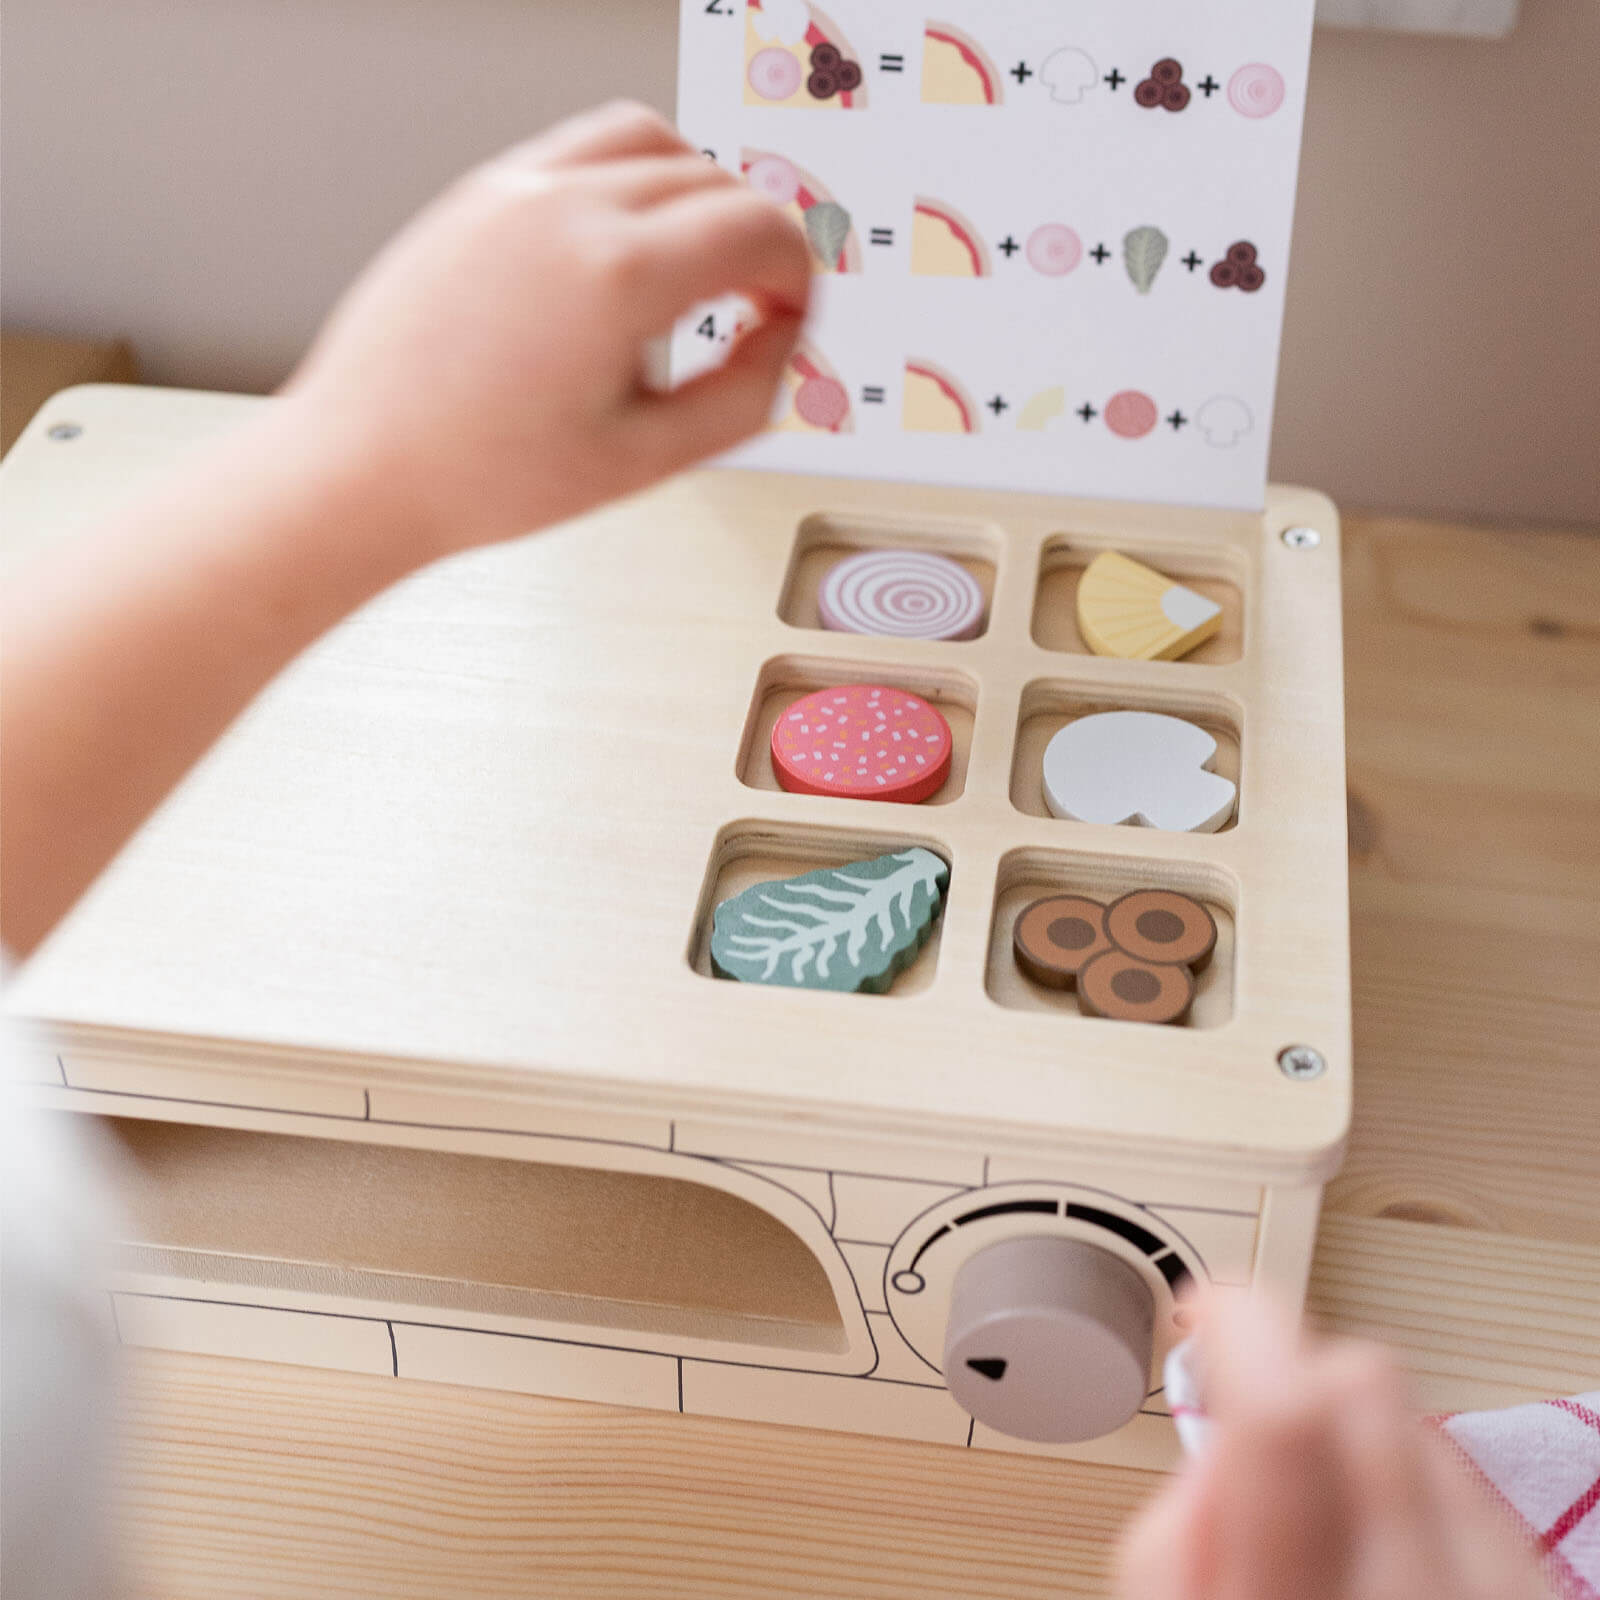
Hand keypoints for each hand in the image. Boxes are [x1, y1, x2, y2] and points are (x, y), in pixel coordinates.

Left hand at [282, 102, 810, 564]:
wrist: (363, 468)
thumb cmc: (478, 475)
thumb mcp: (646, 461)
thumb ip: (742, 398)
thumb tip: (781, 342)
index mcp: (616, 273)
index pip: (760, 227)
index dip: (797, 277)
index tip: (787, 318)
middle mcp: (565, 208)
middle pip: (716, 180)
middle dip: (756, 243)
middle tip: (753, 311)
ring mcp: (515, 190)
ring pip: (652, 141)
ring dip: (698, 194)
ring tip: (692, 270)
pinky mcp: (478, 194)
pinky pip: (581, 148)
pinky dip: (628, 182)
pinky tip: (622, 252)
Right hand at [1118, 1294, 1546, 1599]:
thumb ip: (1169, 1543)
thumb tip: (1213, 1458)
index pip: (1288, 1419)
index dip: (1238, 1328)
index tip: (1208, 1311)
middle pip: (1361, 1379)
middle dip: (1291, 1376)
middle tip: (1256, 1434)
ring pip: (1416, 1425)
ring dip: (1357, 1443)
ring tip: (1326, 1533)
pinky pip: (1470, 1491)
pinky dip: (1417, 1500)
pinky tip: (1389, 1573)